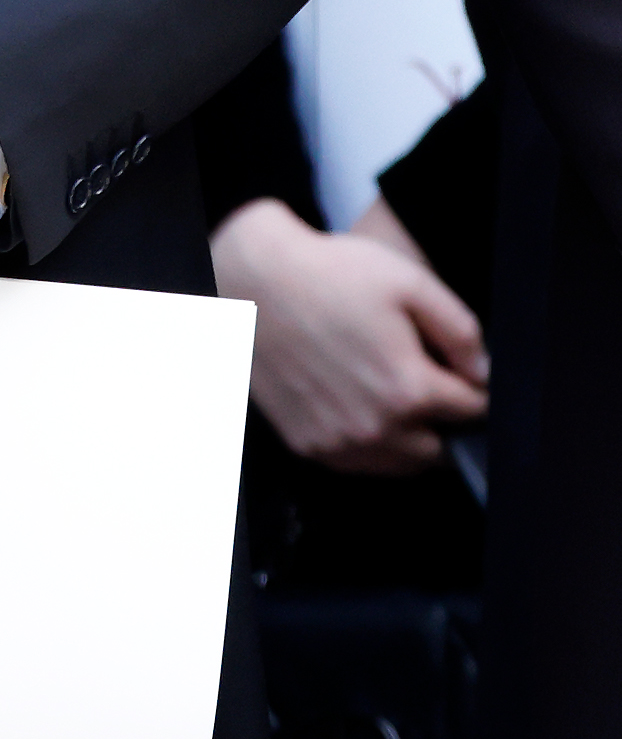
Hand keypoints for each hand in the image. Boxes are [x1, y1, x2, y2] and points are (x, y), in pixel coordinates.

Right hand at [210, 195, 487, 474]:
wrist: (254, 280)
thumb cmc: (328, 274)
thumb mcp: (409, 281)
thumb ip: (460, 330)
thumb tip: (483, 370)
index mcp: (408, 388)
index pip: (473, 410)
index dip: (471, 386)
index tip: (456, 370)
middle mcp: (376, 427)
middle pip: (441, 449)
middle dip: (441, 419)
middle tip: (420, 379)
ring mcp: (339, 442)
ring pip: (401, 464)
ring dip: (408, 437)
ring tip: (386, 390)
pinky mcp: (309, 444)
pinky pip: (358, 463)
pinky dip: (367, 443)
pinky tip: (354, 401)